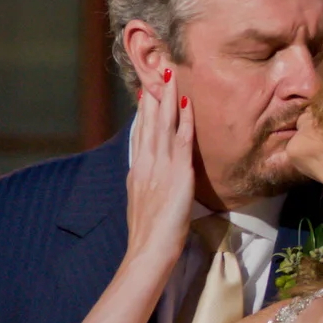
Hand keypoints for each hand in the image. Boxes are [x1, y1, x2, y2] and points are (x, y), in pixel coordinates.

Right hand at [125, 64, 195, 273]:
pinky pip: (181, 140)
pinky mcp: (176, 174)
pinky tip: (186, 104)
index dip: (144, 112)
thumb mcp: (142, 204)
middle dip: (154, 96)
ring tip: (170, 76)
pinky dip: (183, 120)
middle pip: (149, 123)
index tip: (146, 92)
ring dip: (167, 99)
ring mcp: (159, 167)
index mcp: (137, 172)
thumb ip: (144, 186)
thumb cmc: (149, 236)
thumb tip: (145, 177)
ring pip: (162, 125)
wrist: (148, 250)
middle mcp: (145, 164)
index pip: (140, 134)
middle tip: (158, 71)